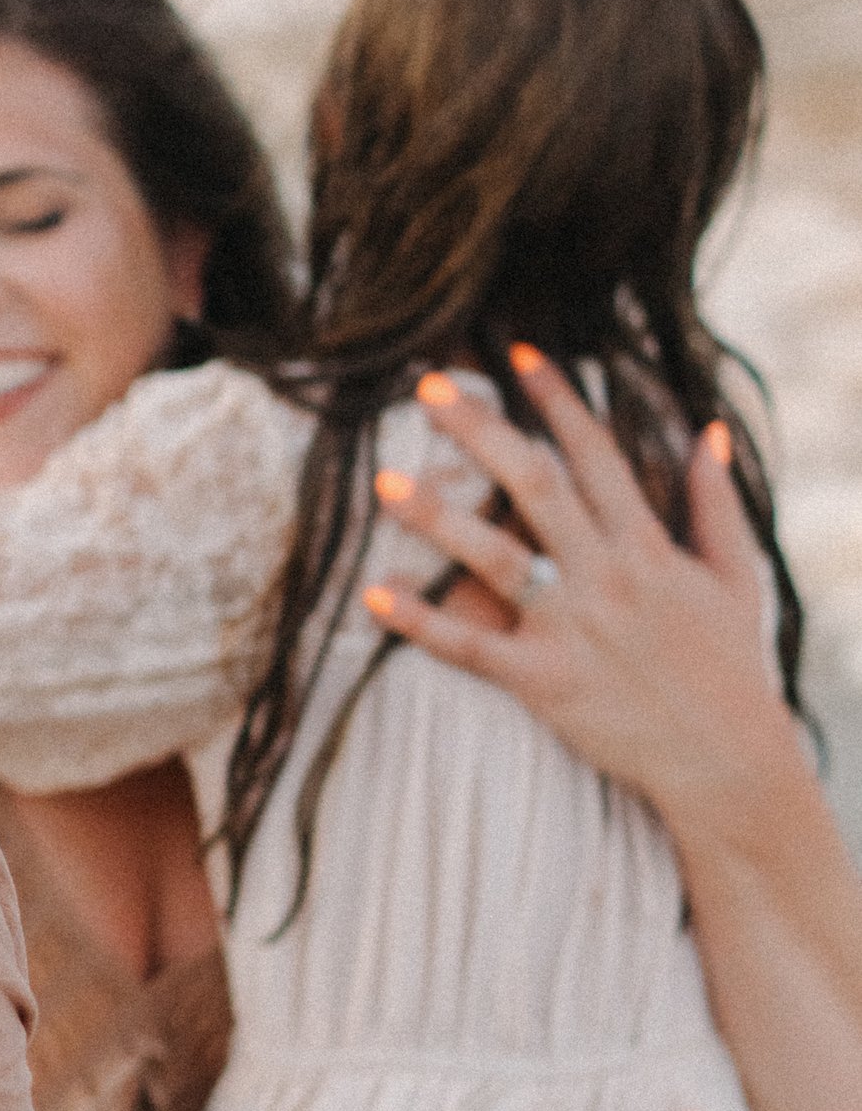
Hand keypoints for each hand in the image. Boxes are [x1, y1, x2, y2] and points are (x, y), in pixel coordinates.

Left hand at [364, 350, 802, 834]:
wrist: (725, 757)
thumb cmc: (729, 667)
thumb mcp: (736, 576)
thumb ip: (716, 502)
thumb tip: (707, 432)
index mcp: (648, 544)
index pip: (595, 453)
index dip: (556, 398)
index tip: (517, 353)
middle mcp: (606, 575)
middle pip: (533, 485)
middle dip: (480, 430)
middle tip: (427, 388)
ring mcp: (571, 627)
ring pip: (493, 557)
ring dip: (437, 517)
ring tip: (383, 479)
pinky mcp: (543, 680)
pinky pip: (469, 647)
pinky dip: (419, 623)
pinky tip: (372, 595)